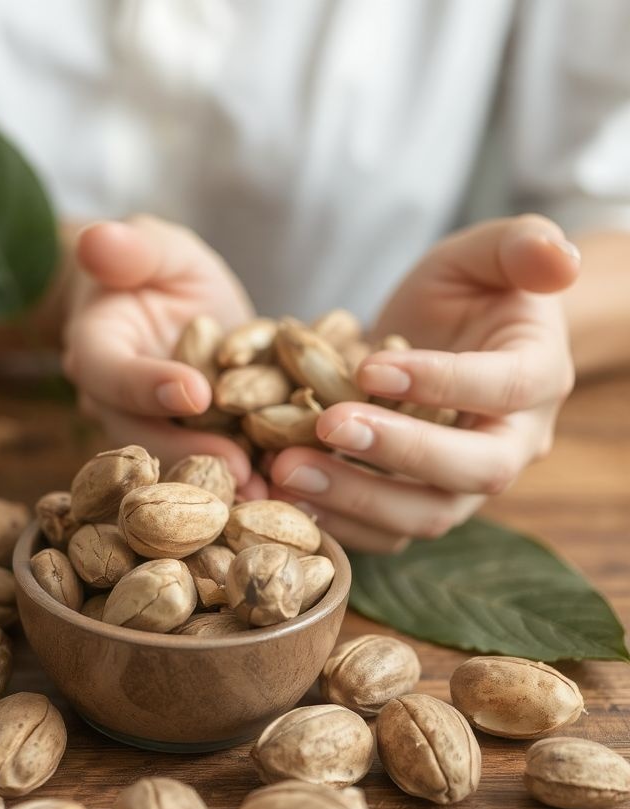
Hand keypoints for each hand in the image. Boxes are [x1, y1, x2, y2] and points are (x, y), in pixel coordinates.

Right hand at [63, 215, 261, 493]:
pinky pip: (215, 460)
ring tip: (273, 494)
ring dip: (225, 480)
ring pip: (181, 459)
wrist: (160, 303)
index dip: (148, 386)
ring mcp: (152, 429)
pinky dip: (252, 476)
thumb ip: (131, 247)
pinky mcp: (191, 440)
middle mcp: (114, 403)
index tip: (195, 393)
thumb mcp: (152, 247)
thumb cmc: (152, 267)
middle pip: (145, 435)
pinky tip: (293, 488)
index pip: (113, 374)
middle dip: (194, 454)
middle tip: (240, 469)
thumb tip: (97, 239)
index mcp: (94, 351)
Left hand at [269, 215, 578, 551]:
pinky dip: (336, 521)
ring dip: (355, 500)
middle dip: (397, 453)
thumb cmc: (470, 290)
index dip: (440, 381)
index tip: (371, 367)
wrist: (452, 335)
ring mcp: (465, 484)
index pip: (502, 388)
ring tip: (285, 469)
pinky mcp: (420, 504)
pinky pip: (386, 532)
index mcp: (539, 376)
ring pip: (426, 514)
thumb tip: (559, 259)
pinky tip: (281, 494)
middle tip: (327, 426)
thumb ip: (521, 243)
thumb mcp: (488, 253)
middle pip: (473, 470)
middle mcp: (513, 442)